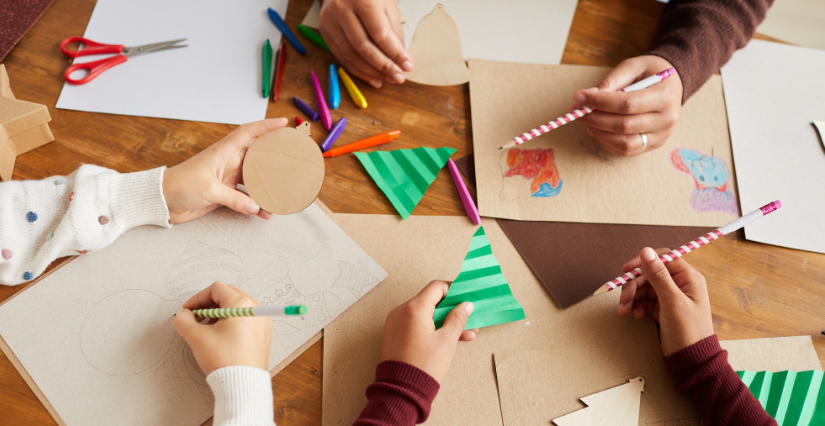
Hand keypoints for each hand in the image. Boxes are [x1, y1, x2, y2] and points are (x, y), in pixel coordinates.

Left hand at [162, 118, 287, 222]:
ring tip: (281, 195)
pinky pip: (245, 199)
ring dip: (266, 189)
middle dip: (273, 160)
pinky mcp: (224, 194)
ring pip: (254, 181)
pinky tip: (264, 213)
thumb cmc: (179, 185)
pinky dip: (255, 206)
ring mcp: (227, 179)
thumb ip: (234, 198)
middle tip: (291, 163)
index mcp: (223, 153)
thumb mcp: (209, 190)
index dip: (265, 126)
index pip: (247, 133)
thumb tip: (255, 206)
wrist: (161, 200)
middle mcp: (228, 163)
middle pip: (257, 158)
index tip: (282, 123)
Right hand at [173, 281, 272, 375]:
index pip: (216, 289)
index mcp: (241, 304)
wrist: (243, 384)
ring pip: (237, 307)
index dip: (198, 298)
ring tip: (207, 329)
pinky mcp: (264, 333)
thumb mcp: (197, 338)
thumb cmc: (224, 360)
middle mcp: (256, 308)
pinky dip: (232, 321)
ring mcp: (262, 321)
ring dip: (219, 313)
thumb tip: (183, 315)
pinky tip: (221, 336)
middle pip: (228, 295)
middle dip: (209, 305)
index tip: (188, 311)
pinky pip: (246, 318)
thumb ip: (184, 321)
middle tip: (196, 318)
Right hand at [319, 0, 411, 87]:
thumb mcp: (386, 6)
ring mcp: (330, 21)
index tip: (406, 66)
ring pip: (351, 55)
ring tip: (386, 79)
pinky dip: (358, 70)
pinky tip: (372, 77)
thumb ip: (394, 32)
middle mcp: (342, 9)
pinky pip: (341, 57)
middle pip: (363, 46)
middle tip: (398, 78)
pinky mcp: (324, 31)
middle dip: (383, 66)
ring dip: (371, 72)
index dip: (394, 53)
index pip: (379, 33)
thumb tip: (400, 60)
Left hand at [379, 280, 477, 382]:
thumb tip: (466, 305)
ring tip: (465, 334)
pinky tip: (449, 339)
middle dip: (452, 310)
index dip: (454, 290)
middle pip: (431, 301)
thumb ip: (457, 319)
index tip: (466, 298)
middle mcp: (401, 311)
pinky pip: (416, 324)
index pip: (437, 287)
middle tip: (470, 319)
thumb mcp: (447, 341)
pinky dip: (431, 328)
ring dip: (444, 321)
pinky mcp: (394, 334)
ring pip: (425, 314)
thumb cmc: (424, 366)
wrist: (401, 391)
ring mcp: (396, 322)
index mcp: (414, 308)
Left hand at [566, 55, 682, 156]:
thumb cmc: (651, 73)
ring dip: (599, 133)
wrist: (672, 84)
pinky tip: (597, 129)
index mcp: (665, 96)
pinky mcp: (653, 145)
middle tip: (577, 110)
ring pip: (624, 143)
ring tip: (587, 120)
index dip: (600, 102)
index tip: (579, 97)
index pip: (627, 104)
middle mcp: (666, 119)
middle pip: (624, 126)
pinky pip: (626, 150)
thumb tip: (590, 95)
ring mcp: (661, 136)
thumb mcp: (634, 66)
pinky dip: (606, 142)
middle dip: (595, 118)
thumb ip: (613, 79)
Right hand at [618, 247, 714, 355]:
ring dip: (632, 297)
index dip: (643, 261)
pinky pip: (645, 300)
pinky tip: (634, 315)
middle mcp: (680, 284)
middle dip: (634, 285)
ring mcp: (671, 296)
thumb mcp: (672, 302)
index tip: (626, 270)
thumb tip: (646, 251)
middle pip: (649, 274)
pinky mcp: (663, 308)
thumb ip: (658, 275)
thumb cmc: (688, 332)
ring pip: (644, 287)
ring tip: (624, 311)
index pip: (663, 258)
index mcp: (688, 278)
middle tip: (624, 299)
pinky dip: (636, 305)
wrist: (691, 361)